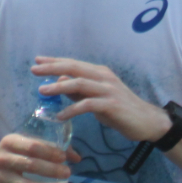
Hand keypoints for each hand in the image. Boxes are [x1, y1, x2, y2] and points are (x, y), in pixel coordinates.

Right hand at [0, 133, 77, 182]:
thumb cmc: (9, 152)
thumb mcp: (22, 143)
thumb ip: (49, 147)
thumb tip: (76, 157)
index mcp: (10, 142)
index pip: (32, 146)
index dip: (49, 152)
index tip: (63, 157)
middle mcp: (3, 159)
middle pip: (30, 165)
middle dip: (51, 170)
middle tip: (67, 173)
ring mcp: (1, 178)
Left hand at [30, 57, 170, 142]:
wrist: (147, 121)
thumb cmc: (121, 110)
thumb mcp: (97, 99)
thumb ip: (80, 92)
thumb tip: (60, 82)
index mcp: (100, 73)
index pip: (74, 64)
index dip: (55, 61)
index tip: (38, 60)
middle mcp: (104, 77)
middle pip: (74, 68)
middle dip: (52, 68)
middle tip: (34, 70)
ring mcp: (108, 90)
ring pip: (79, 84)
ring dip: (59, 87)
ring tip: (43, 91)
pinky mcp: (111, 105)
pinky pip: (87, 105)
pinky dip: (72, 109)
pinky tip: (60, 116)